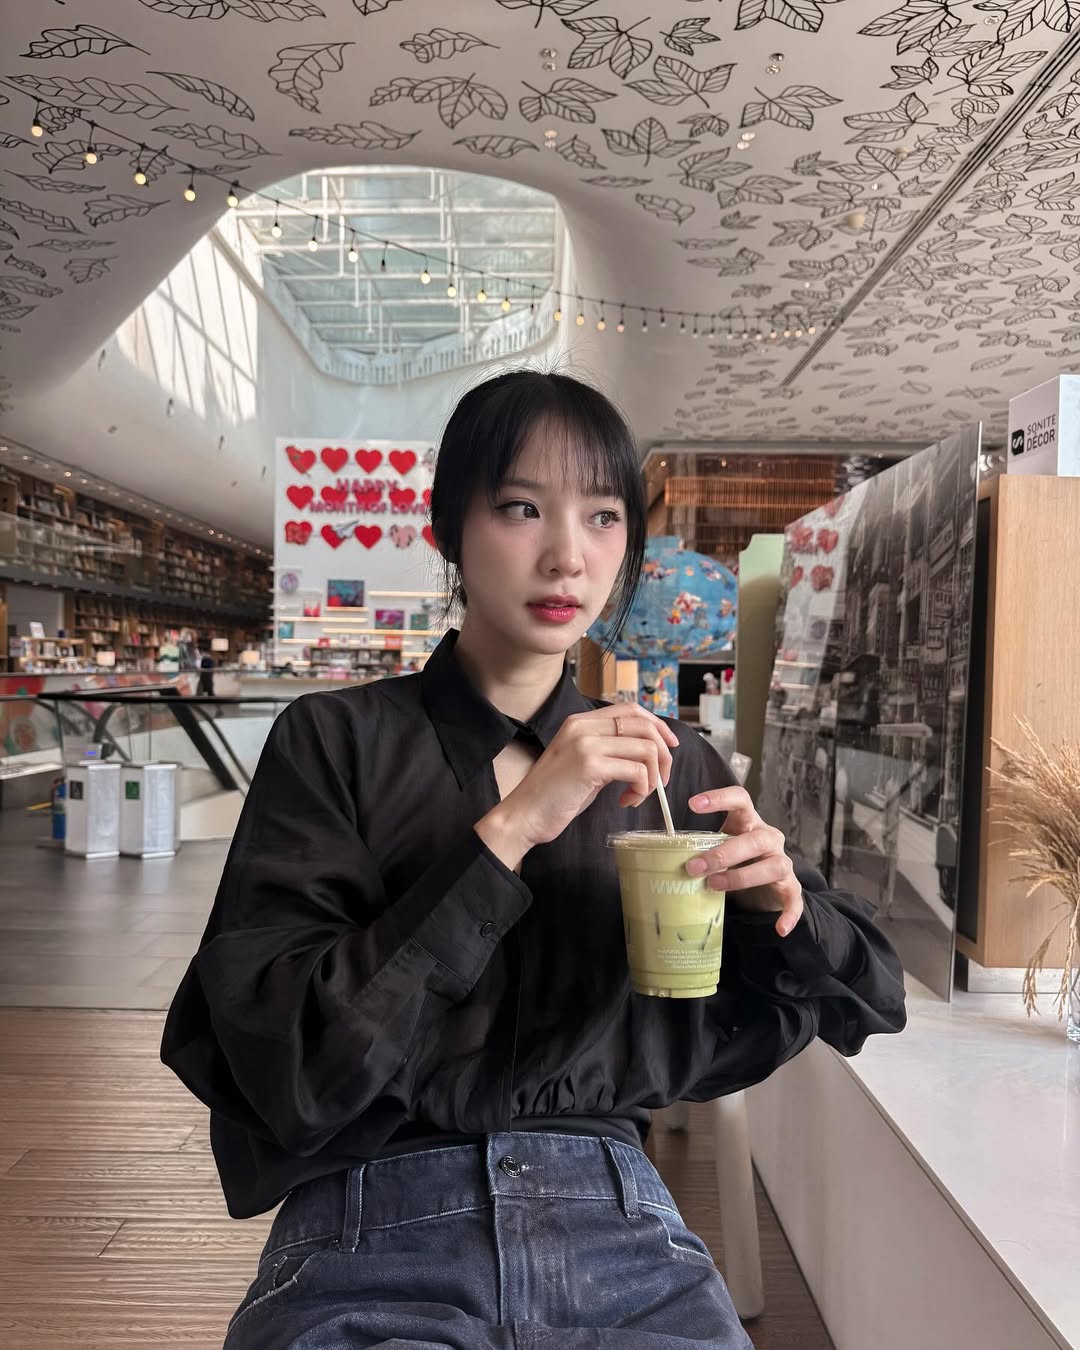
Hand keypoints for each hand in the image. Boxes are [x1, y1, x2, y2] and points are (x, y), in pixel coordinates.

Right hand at [476, 705, 678, 869]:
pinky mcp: (589, 764)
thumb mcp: (583, 763)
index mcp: (580, 721)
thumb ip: (608, 751)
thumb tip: (647, 753)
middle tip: (661, 780)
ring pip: (646, 748)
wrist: (523, 815)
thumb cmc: (554, 795)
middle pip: (644, 725)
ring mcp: (586, 743)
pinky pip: (637, 771)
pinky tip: (625, 801)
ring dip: (653, 776)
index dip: (657, 725)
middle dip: (663, 754)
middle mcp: (583, 726)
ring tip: (638, 795)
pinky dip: (641, 789)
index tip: (670, 747)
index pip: (631, 709)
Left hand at [686, 785, 802, 937]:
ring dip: (741, 877)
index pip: (740, 799)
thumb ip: (698, 850)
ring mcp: (782, 862)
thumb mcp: (717, 851)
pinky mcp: (790, 887)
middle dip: (722, 853)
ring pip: (772, 866)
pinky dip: (789, 914)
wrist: (764, 887)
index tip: (692, 805)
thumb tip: (660, 857)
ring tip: (714, 886)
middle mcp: (769, 838)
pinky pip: (795, 900)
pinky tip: (779, 928)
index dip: (719, 798)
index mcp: (748, 822)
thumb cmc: (734, 862)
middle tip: (693, 867)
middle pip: (754, 839)